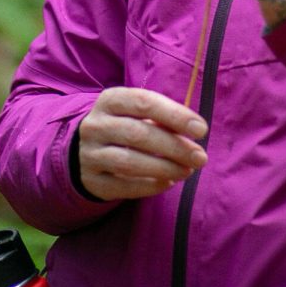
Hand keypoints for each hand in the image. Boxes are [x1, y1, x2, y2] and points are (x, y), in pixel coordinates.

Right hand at [77, 87, 207, 200]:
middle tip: (200, 157)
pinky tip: (169, 183)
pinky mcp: (91, 180)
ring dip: (164, 168)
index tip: (201, 129)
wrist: (84, 148)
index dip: (175, 115)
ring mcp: (89, 154)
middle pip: (139, 134)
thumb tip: (194, 130)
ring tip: (187, 171)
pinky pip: (123, 186)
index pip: (144, 102)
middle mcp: (95, 125)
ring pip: (129, 162)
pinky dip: (150, 186)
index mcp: (110, 100)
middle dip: (174, 146)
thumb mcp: (137, 112)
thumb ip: (162, 117)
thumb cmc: (124, 123)